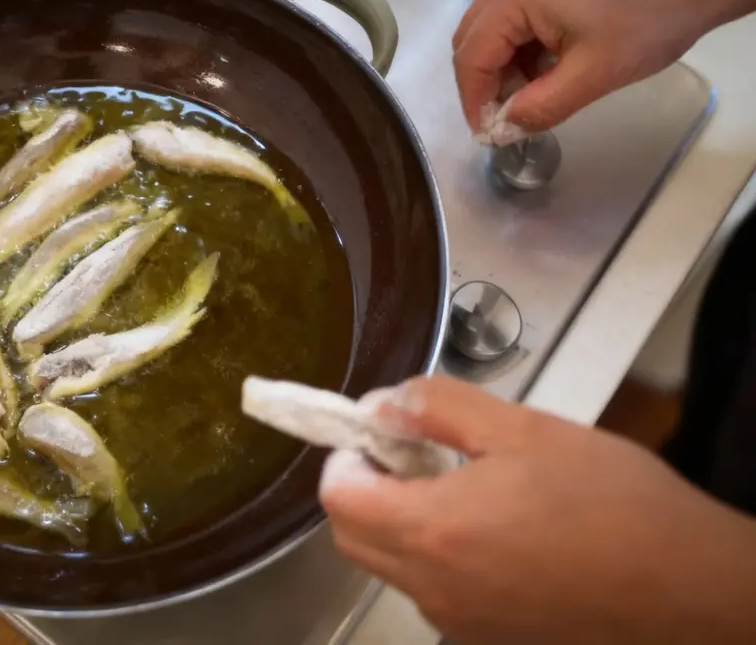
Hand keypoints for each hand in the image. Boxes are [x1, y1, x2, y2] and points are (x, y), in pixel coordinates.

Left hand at [319, 376, 755, 644]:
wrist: (691, 590)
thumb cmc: (612, 501)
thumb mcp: (525, 430)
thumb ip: (439, 409)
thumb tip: (381, 405)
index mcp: (431, 530)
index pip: (336, 497)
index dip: (345, 457)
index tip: (380, 435)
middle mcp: (430, 588)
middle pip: (353, 538)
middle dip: (364, 491)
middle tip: (412, 456)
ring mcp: (458, 624)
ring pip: (392, 570)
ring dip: (401, 526)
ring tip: (462, 490)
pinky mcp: (487, 641)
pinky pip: (435, 595)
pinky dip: (438, 561)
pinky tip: (496, 535)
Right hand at [453, 0, 755, 136]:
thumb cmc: (650, 21)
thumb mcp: (594, 75)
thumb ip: (540, 107)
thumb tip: (502, 131)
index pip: (472, 55)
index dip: (474, 100)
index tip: (488, 135)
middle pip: (472, 39)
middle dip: (485, 84)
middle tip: (508, 118)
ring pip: (491, 30)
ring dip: (504, 68)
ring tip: (533, 96)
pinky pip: (513, 17)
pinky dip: (521, 49)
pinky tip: (545, 70)